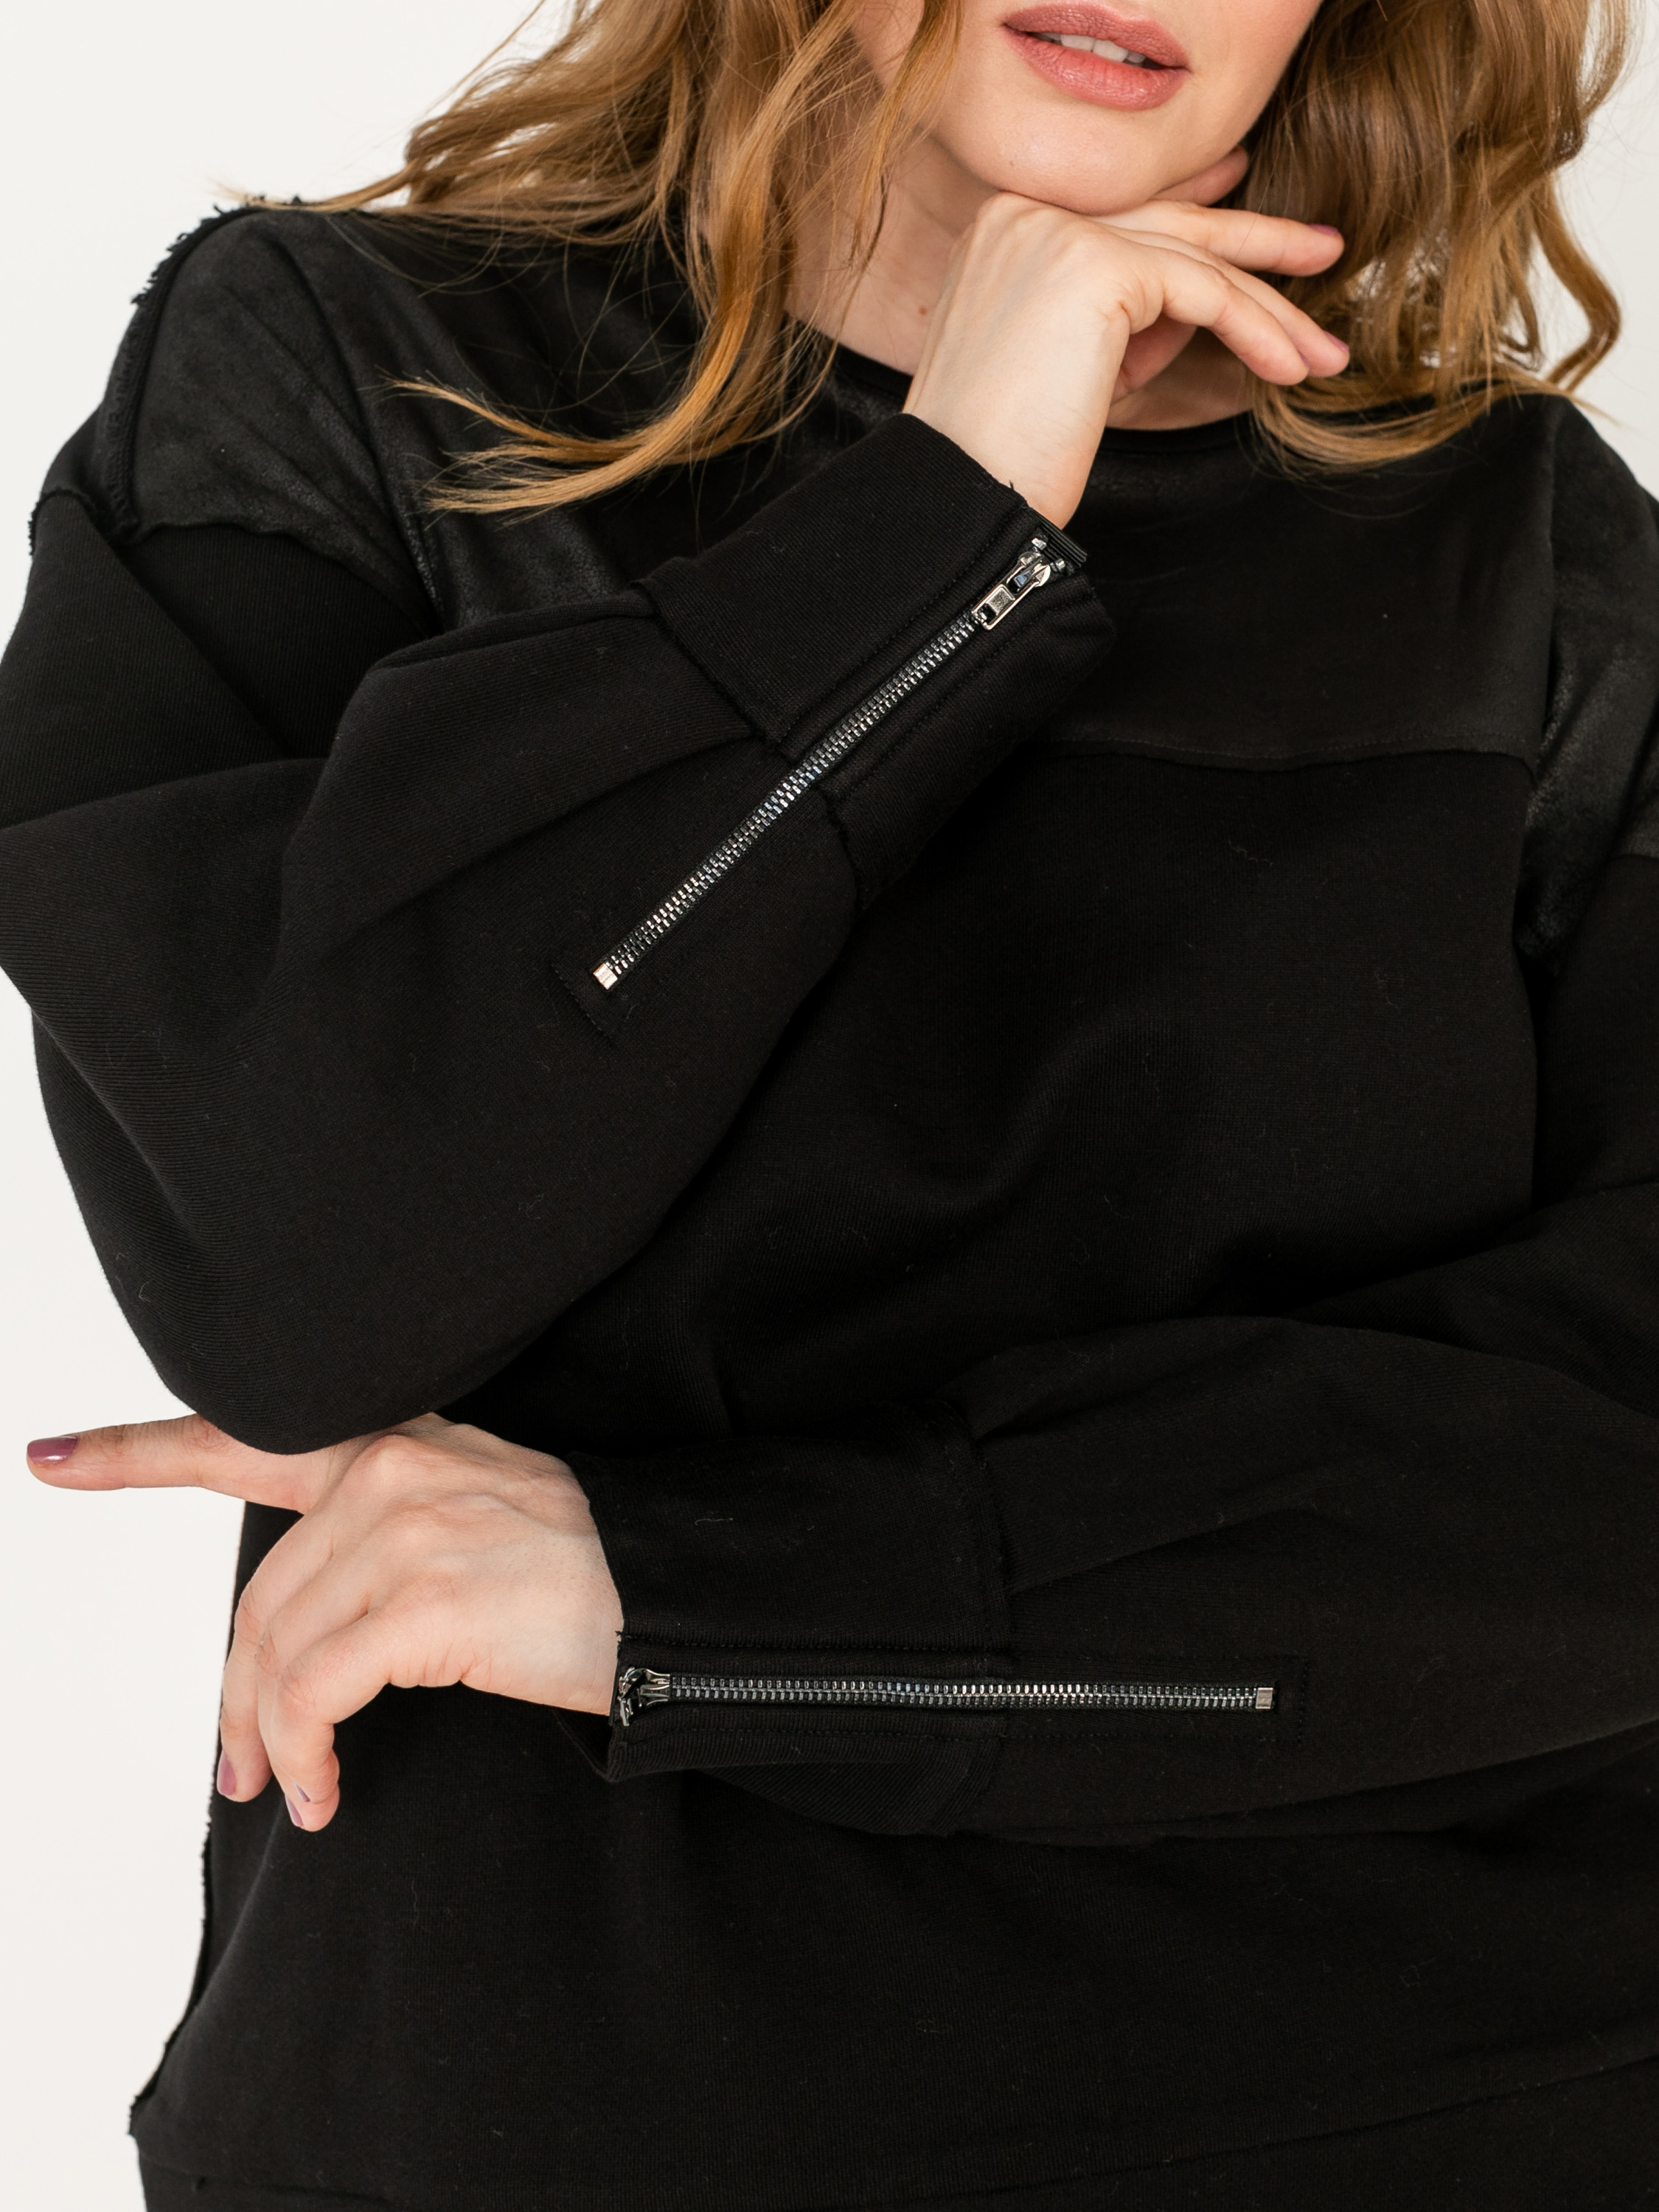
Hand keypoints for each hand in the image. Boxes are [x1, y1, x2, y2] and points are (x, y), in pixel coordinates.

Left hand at [26, 1413, 622, 1830]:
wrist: (676, 1597)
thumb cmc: (580, 1576)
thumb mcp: (471, 1520)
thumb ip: (380, 1535)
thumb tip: (292, 1634)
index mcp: (396, 1446)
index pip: (245, 1438)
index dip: (140, 1452)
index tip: (55, 1458)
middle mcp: (392, 1471)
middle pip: (256, 1598)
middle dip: (231, 1696)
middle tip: (240, 1770)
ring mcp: (409, 1530)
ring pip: (275, 1652)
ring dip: (270, 1742)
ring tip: (301, 1790)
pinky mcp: (427, 1602)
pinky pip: (314, 1695)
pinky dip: (303, 1755)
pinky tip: (329, 1789)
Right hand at [903, 152, 1348, 526]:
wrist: (960, 494)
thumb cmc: (1005, 455)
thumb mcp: (1070, 364)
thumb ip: (1125, 317)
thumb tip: (1199, 300)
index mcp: (1007, 230)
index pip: (1126, 213)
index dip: (1200, 211)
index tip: (1257, 218)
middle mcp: (1024, 214)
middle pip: (1166, 223)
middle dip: (1256, 242)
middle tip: (1324, 252)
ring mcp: (1056, 232)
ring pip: (1193, 259)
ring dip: (1268, 309)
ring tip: (1320, 353)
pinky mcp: (1093, 264)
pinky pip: (1201, 290)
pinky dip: (1254, 328)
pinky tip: (1285, 364)